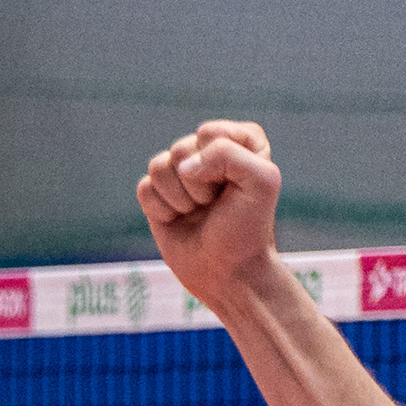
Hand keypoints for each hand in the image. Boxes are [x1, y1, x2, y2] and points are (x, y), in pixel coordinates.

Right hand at [135, 119, 283, 316]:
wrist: (227, 273)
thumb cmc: (248, 228)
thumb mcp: (261, 181)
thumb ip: (228, 154)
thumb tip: (182, 167)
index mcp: (241, 141)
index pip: (210, 132)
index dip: (217, 162)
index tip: (233, 187)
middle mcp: (209, 152)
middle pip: (181, 148)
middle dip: (197, 185)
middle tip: (214, 204)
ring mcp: (181, 174)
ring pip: (159, 166)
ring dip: (178, 198)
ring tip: (197, 212)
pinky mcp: (158, 196)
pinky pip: (144, 188)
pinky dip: (160, 210)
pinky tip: (178, 220)